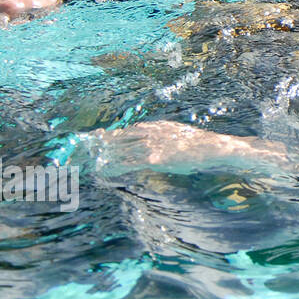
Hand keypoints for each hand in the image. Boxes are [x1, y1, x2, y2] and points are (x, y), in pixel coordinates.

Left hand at [89, 120, 287, 173]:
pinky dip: (113, 167)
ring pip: (119, 150)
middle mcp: (153, 133)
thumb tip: (159, 146)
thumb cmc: (205, 147)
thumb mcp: (183, 138)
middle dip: (98, 144)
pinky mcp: (156, 158)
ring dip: (101, 156)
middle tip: (79, 148)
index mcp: (159, 128)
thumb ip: (168, 139)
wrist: (219, 148)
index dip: (110, 135)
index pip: (128, 130)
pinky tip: (102, 171)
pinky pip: (129, 163)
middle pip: (119, 138)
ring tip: (85, 161)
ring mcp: (154, 145)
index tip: (94, 137)